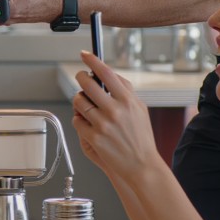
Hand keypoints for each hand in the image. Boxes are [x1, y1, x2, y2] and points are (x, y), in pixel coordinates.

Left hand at [70, 51, 157, 179]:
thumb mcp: (139, 108)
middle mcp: (114, 110)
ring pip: (78, 102)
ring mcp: (103, 124)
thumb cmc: (141, 136)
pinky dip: (79, 120)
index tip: (84, 54)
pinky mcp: (94, 138)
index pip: (106, 73)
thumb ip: (125, 90)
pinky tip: (88, 123)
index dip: (92, 60)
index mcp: (127, 100)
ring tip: (86, 105)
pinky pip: (76, 121)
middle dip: (81, 78)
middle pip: (87, 84)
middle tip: (82, 78)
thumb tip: (108, 73)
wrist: (142, 166)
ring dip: (79, 101)